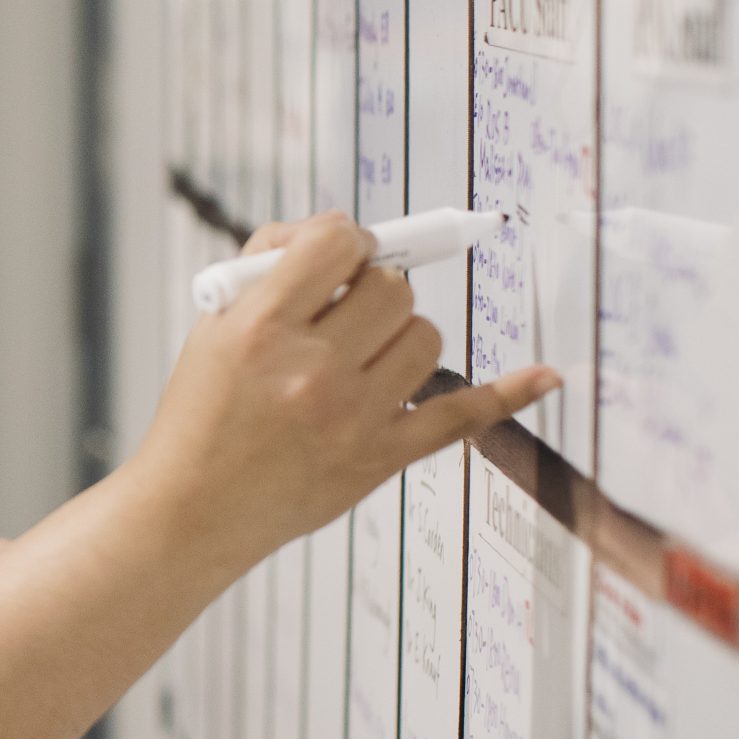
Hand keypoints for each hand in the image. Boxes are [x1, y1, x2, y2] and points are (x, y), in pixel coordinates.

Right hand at [149, 211, 557, 556]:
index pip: (334, 245)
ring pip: (424, 336)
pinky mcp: (381, 458)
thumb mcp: (211, 327)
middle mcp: (311, 370)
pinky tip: (547, 376)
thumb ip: (267, 265)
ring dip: (401, 332)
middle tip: (347, 309)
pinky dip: (509, 394)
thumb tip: (336, 230)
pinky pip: (462, 416)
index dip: (345, 238)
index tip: (341, 253)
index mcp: (260, 328)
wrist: (191, 509)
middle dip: (374, 287)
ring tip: (364, 354)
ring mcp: (352, 417)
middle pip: (391, 288)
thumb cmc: (199, 412)